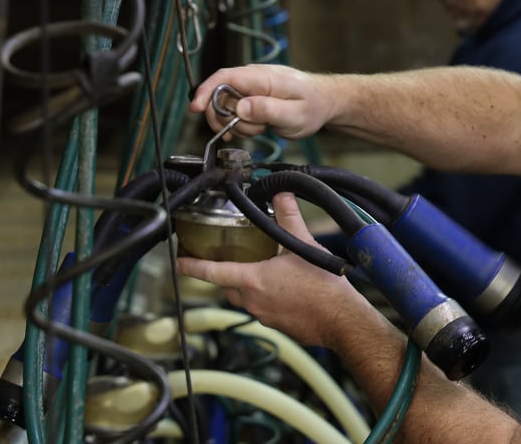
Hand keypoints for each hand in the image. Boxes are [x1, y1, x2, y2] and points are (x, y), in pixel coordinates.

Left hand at [176, 193, 369, 346]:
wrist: (341, 319)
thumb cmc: (323, 287)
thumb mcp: (303, 245)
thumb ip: (289, 217)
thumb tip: (282, 195)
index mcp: (253, 280)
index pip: (212, 272)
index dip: (192, 266)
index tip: (179, 261)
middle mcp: (253, 301)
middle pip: (227, 286)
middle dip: (224, 273)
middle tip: (227, 259)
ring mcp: (263, 316)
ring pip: (245, 298)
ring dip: (248, 285)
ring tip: (262, 269)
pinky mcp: (276, 325)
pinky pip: (262, 309)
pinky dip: (266, 297)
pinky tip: (284, 288)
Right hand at [190, 64, 331, 139]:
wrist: (324, 103)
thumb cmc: (314, 106)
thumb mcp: (294, 114)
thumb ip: (268, 110)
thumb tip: (241, 107)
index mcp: (262, 77)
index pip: (224, 77)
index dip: (206, 91)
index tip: (195, 108)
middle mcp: (254, 78)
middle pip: (219, 95)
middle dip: (224, 117)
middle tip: (242, 130)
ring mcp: (252, 87)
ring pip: (226, 107)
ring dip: (237, 124)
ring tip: (261, 128)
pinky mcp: (252, 98)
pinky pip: (234, 111)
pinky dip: (239, 124)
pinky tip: (253, 129)